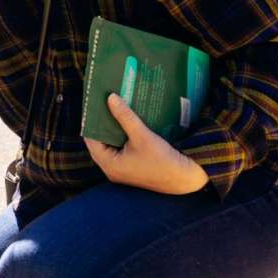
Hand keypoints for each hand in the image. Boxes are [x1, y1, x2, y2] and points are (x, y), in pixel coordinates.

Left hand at [84, 93, 208, 194]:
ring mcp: (122, 170)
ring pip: (111, 145)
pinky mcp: (132, 168)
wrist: (186, 179)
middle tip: (102, 104)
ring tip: (113, 109)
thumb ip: (125, 117)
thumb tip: (110, 98)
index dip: (91, 122)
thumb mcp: (142, 136)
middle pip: (100, 142)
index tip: (92, 105)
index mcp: (109, 165)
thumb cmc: (163, 161)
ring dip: (113, 129)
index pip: (91, 140)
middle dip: (102, 124)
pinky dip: (121, 137)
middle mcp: (112, 169)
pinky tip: (126, 122)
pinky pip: (121, 149)